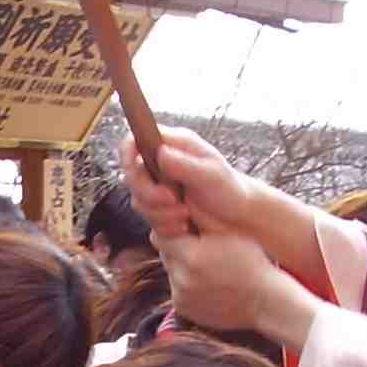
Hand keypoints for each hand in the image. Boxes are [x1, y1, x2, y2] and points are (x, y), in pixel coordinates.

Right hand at [122, 128, 254, 239]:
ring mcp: (160, 187)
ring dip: (158, 213)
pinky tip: (183, 226)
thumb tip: (160, 154)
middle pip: (132, 175)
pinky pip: (149, 218)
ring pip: (138, 200)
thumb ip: (185, 164)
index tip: (135, 168)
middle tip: (172, 200)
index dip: (128, 152)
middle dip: (148, 193)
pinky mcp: (161, 208)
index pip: (135, 140)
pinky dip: (164, 226)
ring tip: (185, 216)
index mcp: (173, 145)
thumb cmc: (230, 188)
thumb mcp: (211, 174)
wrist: (239, 216)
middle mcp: (162, 164)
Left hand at [156, 232, 321, 352]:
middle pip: (165, 254)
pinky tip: (209, 281)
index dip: (173, 229)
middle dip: (178, 247)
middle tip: (199, 245)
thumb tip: (177, 206)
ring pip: (172, 271)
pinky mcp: (184, 309)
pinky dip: (188, 283)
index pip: (161, 234)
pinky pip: (178, 289)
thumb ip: (201, 220)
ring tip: (208, 265)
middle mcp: (181, 278)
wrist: (265, 301)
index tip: (186, 227)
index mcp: (191, 256)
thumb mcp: (231, 233)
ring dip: (183, 266)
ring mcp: (181, 296)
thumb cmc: (252, 261)